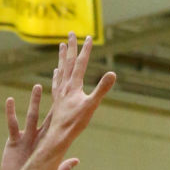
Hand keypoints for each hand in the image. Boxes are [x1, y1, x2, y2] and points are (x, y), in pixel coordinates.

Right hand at [1, 82, 73, 169]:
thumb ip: (63, 169)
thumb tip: (76, 160)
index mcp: (50, 145)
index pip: (59, 125)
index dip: (64, 112)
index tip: (70, 100)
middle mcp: (39, 138)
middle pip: (46, 116)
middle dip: (52, 101)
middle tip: (57, 86)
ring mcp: (26, 138)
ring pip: (31, 116)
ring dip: (34, 101)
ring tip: (38, 87)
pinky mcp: (13, 142)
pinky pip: (12, 125)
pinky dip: (11, 112)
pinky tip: (10, 100)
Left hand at [45, 34, 115, 159]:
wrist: (58, 136)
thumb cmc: (75, 122)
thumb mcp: (92, 105)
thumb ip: (102, 89)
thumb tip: (113, 73)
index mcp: (74, 85)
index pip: (80, 63)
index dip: (85, 50)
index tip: (89, 37)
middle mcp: (65, 86)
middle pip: (68, 62)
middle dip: (70, 47)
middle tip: (71, 33)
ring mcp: (59, 92)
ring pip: (61, 70)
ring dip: (62, 57)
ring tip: (61, 45)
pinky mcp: (56, 100)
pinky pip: (56, 82)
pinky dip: (57, 74)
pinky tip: (56, 71)